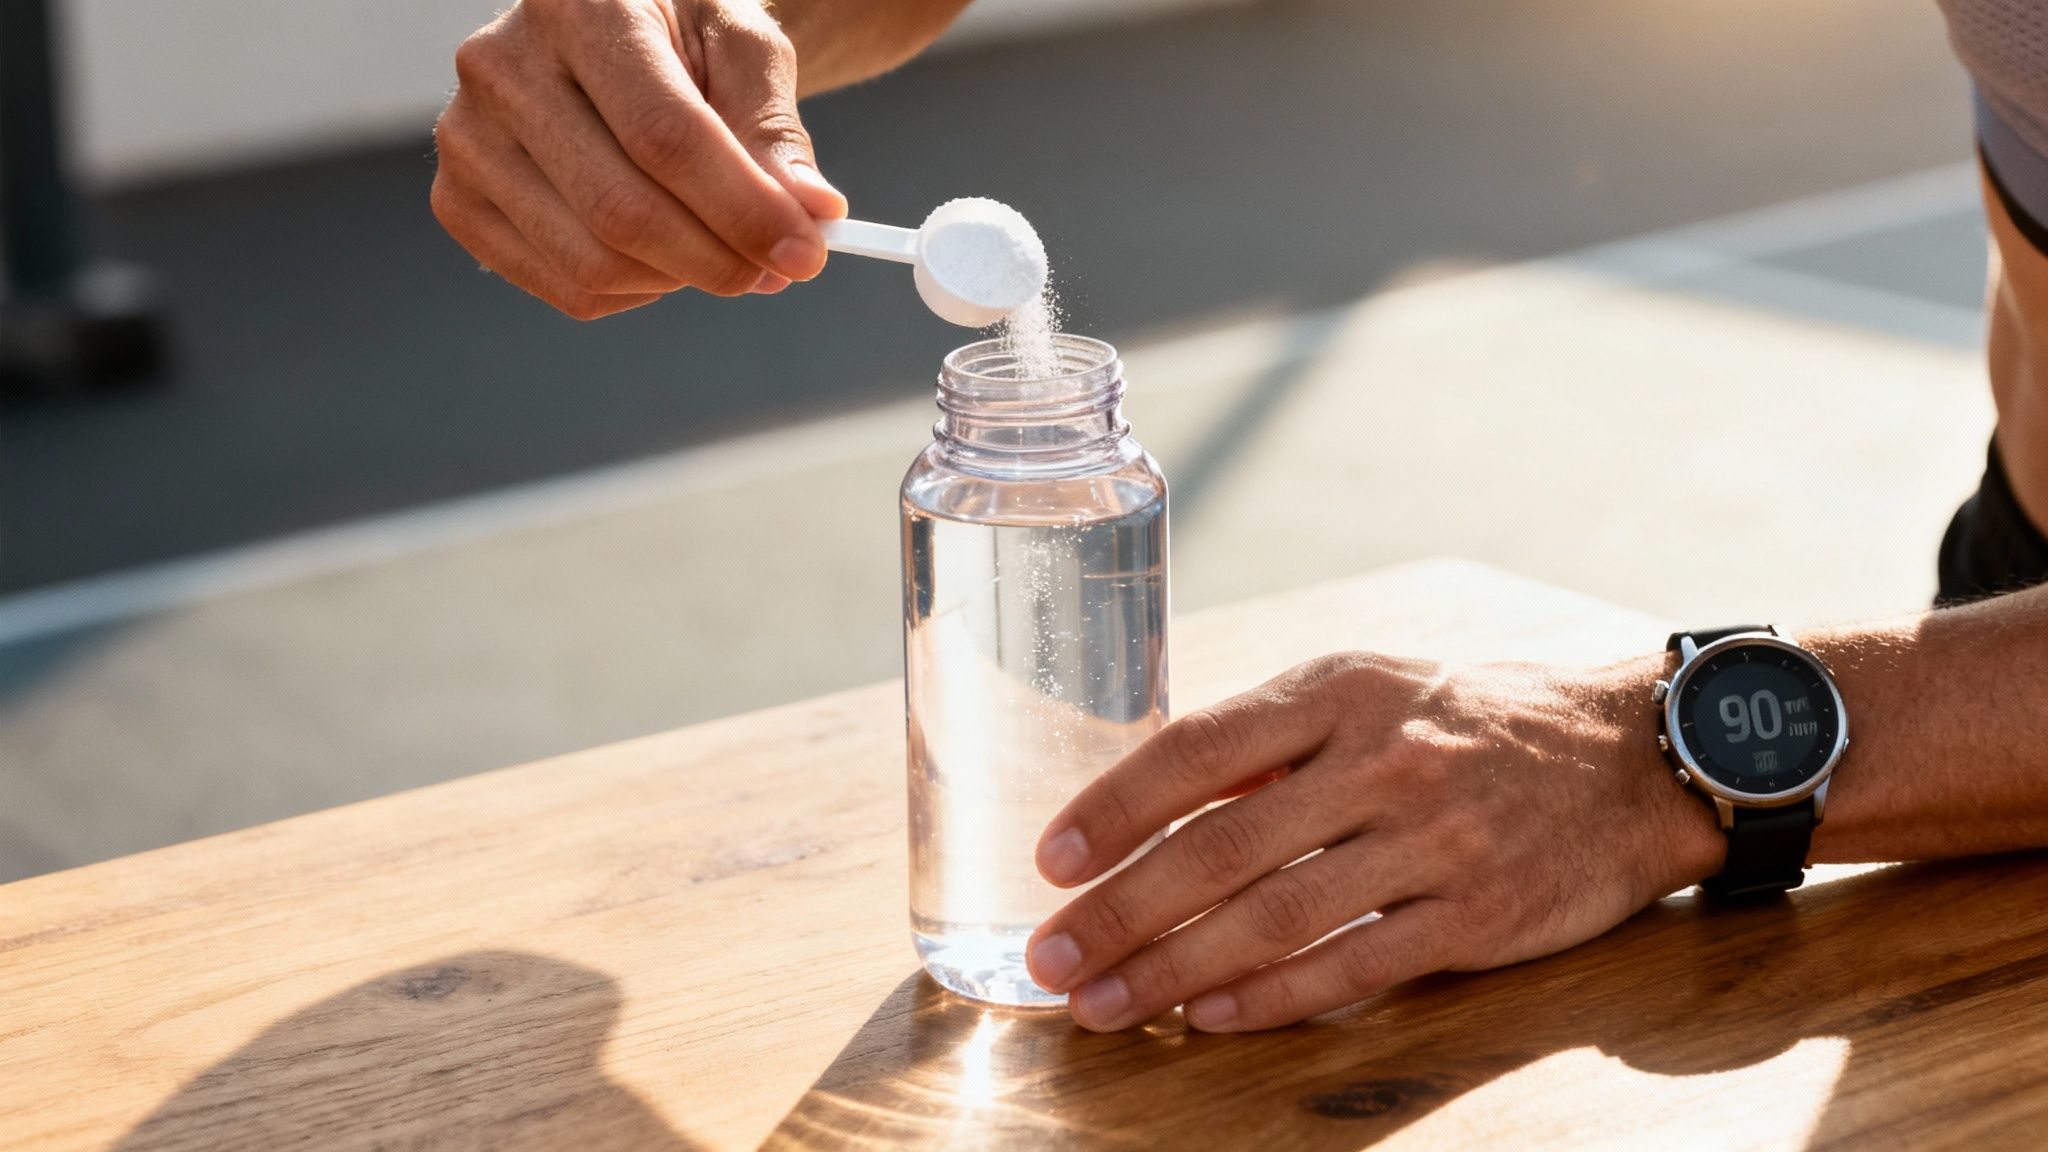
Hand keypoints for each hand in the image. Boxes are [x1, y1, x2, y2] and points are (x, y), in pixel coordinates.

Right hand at [432, 0, 846, 318]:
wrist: (621, 39)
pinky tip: (668, 255)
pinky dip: (636, 292)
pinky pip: (565, 287)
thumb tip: (813, 214)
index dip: (742, 208)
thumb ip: (775, 130)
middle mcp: (500, 67)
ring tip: (727, 252)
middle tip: (780, 269)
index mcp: (576, 5)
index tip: (807, 251)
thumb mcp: (745, 53)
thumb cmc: (689, 39)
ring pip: (590, 263)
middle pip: (620, 210)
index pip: (664, 135)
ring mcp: (466, 138)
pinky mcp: (459, 201)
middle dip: (719, 258)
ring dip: (681, 279)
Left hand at [1024, 652, 1724, 1031]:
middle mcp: (1382, 760)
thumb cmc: (1473, 722)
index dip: (1115, 806)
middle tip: (1051, 959)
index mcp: (1340, 691)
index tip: (1051, 859)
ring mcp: (1434, 839)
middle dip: (1121, 909)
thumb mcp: (1373, 690)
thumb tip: (1147, 799)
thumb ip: (1271, 740)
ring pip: (1277, 914)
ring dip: (1176, 968)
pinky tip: (1212, 1015)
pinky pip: (1356, 963)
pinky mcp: (1479, 913)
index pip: (1199, 747)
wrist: (1631, 756)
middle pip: (1222, 845)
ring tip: (1105, 1005)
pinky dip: (1274, 996)